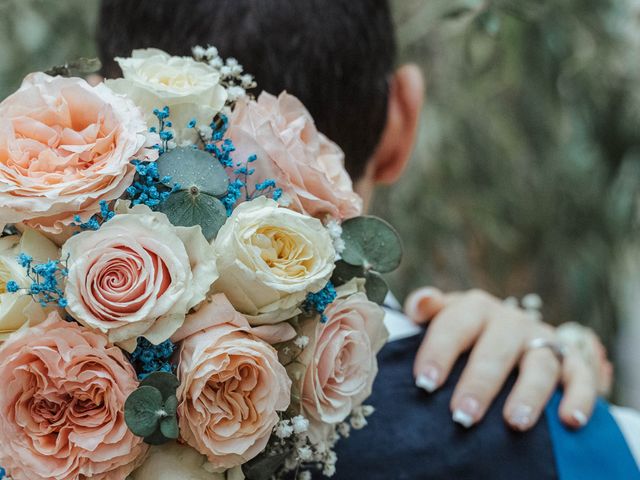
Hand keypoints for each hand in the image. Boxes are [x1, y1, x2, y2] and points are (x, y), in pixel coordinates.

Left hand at [405, 287, 599, 430]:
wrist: (508, 331)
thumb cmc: (465, 332)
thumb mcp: (444, 317)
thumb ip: (426, 310)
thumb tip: (420, 302)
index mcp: (475, 309)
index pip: (455, 326)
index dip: (439, 353)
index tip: (424, 383)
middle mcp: (510, 322)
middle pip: (496, 350)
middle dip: (479, 383)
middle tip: (463, 416)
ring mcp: (542, 339)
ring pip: (540, 364)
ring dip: (528, 394)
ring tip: (514, 423)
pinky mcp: (571, 360)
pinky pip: (580, 376)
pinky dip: (578, 397)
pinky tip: (569, 421)